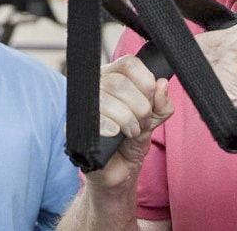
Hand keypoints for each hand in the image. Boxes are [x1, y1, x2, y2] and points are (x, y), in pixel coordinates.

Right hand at [86, 55, 174, 189]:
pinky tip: (115, 135)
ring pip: (107, 99)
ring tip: (132, 132)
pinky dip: (111, 127)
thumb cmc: (133, 141)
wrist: (120, 172)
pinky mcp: (74, 124)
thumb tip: (162, 85)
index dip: (145, 80)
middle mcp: (97, 86)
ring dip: (128, 119)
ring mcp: (83, 105)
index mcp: (115, 78)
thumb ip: (162, 104)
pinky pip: (93, 117)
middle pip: (120, 83)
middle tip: (143, 123)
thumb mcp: (154, 121)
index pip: (129, 63)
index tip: (152, 98)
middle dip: (139, 106)